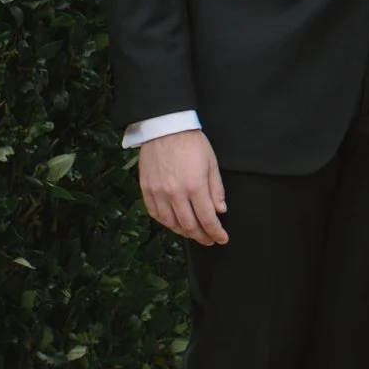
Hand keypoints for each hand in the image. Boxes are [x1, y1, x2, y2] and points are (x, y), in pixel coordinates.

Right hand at [138, 129, 226, 244]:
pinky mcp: (146, 189)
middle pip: (189, 225)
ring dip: (184, 232)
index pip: (207, 218)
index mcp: (195, 186)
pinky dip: (166, 223)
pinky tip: (174, 224)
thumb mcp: (211, 164)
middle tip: (210, 240)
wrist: (164, 128)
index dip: (216, 232)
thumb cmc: (191, 143)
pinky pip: (155, 213)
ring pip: (171, 223)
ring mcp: (158, 192)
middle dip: (202, 236)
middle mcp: (175, 193)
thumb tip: (220, 210)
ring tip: (194, 234)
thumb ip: (216, 189)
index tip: (222, 238)